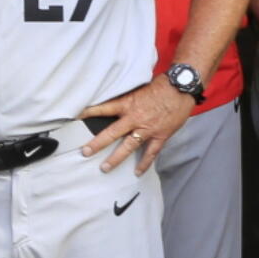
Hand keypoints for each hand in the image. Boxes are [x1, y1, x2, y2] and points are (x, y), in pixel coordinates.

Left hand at [79, 75, 196, 173]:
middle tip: (85, 152)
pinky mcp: (160, 135)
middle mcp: (135, 118)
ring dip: (116, 158)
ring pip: (128, 146)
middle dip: (97, 143)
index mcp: (129, 104)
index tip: (76, 118)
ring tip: (104, 168)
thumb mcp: (140, 89)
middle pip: (112, 133)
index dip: (89, 113)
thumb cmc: (162, 85)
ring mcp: (147, 129)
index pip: (104, 108)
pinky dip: (144, 163)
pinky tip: (137, 172)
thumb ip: (130, 99)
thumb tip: (119, 103)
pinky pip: (151, 152)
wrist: (181, 88)